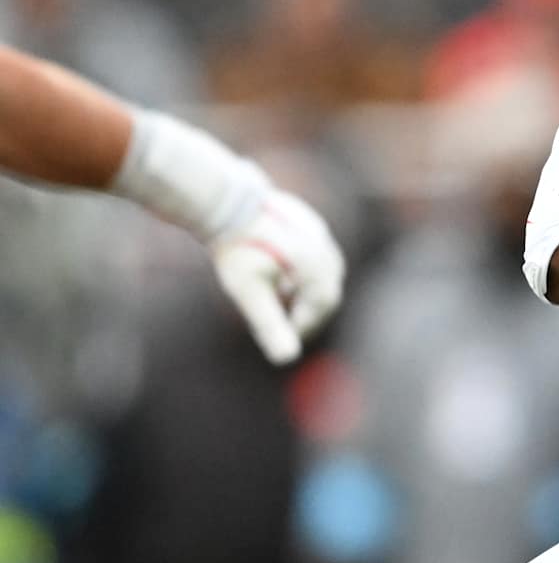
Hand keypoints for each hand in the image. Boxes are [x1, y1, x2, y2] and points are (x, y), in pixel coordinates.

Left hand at [210, 190, 345, 364]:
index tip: (284, 337)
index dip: (304, 326)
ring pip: (324, 271)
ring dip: (308, 290)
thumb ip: (271, 325)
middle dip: (310, 310)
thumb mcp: (249, 293)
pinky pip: (317, 254)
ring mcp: (319, 232)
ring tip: (282, 297)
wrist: (226, 202)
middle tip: (287, 322)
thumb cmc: (237, 249)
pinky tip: (280, 272)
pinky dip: (305, 271)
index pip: (322, 306)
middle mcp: (324, 248)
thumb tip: (286, 359)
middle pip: (328, 289)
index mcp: (315, 266)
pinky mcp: (309, 222)